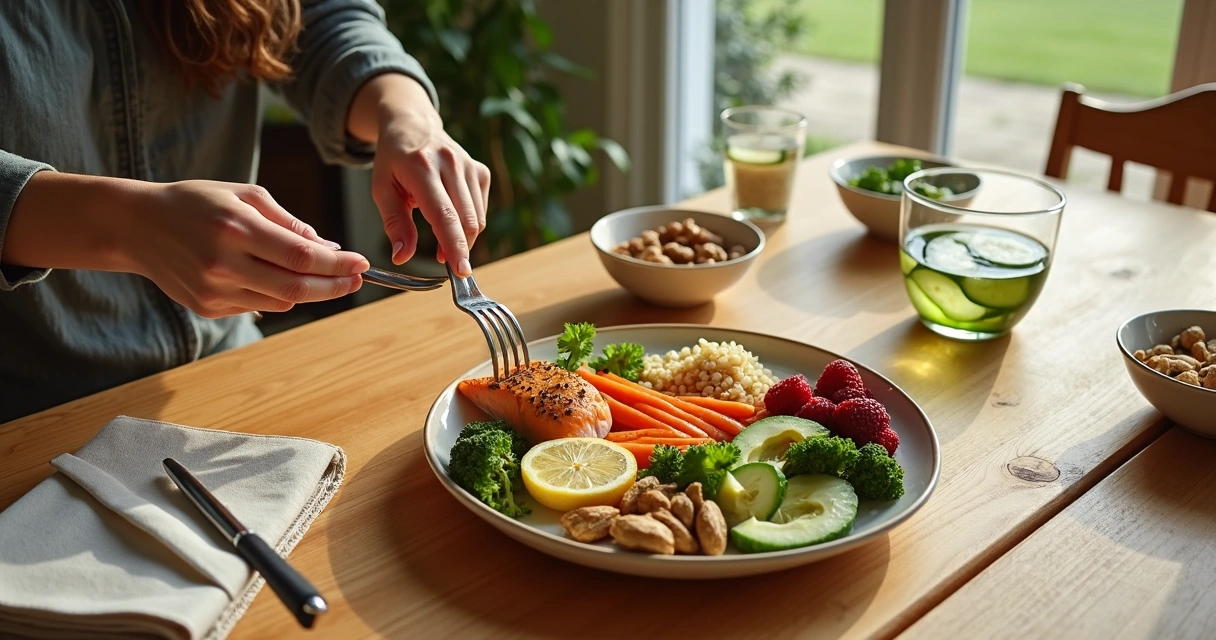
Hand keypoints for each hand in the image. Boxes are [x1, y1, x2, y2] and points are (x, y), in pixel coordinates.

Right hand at [125, 181, 368, 317]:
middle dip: (335, 286)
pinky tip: (277, 278)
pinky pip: (258, 305)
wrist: (136, 226)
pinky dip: (277, 294)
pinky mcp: (207, 307)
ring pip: (281, 302)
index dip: (338, 265)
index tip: (362, 262)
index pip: (301, 257)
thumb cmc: (196, 202)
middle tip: (357, 279)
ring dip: (310, 292)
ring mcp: (214, 290)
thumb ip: (288, 222)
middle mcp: (224, 264)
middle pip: (297, 288)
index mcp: (236, 229)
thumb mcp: (244, 195)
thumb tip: (328, 248)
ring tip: (325, 278)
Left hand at [350, 74, 489, 275]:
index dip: (454, 245)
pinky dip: (469, 223)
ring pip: (477, 219)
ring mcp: (469, 166)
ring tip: (442, 239)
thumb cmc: (394, 160)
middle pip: (466, 221)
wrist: (412, 125)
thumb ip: (394, 223)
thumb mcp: (382, 189)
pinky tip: (452, 217)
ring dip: (463, 238)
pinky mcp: (480, 171)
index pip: (444, 214)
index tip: (460, 270)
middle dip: (458, 248)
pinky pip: (481, 210)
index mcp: (421, 168)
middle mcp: (450, 164)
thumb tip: (402, 256)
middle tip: (442, 260)